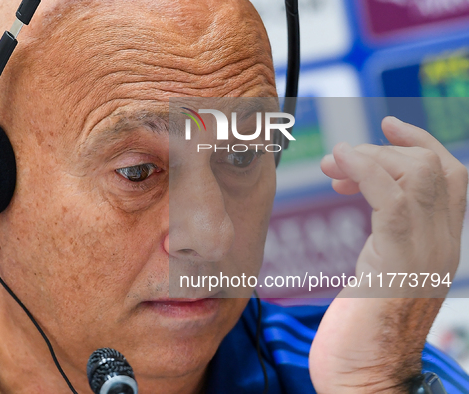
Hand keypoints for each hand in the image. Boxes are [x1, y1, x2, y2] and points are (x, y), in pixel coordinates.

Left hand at [309, 117, 467, 392]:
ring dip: (370, 157)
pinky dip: (366, 170)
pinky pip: (394, 199)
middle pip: (436, 167)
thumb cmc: (359, 334)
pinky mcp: (398, 264)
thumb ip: (383, 238)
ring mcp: (425, 255)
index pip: (450, 178)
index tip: (386, 126)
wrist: (363, 380)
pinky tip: (339, 166)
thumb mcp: (376, 273)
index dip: (421, 143)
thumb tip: (361, 198)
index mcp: (437, 246)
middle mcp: (440, 246)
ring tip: (332, 166)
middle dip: (383, 149)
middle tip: (338, 159)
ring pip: (419, 175)